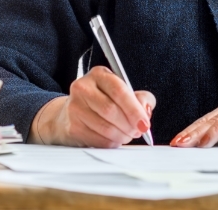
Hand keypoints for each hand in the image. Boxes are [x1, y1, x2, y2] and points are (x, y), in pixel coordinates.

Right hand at [30, 66, 155, 147]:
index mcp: (99, 74)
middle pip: (111, 110)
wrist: (72, 114)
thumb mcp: (124, 94)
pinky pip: (98, 140)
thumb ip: (141, 99)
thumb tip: (145, 110)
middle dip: (129, 125)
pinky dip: (111, 143)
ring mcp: (74, 107)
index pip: (119, 91)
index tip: (144, 123)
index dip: (134, 110)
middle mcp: (83, 87)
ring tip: (126, 135)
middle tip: (137, 131)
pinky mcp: (72, 127)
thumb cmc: (103, 102)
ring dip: (122, 136)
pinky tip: (114, 139)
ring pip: (105, 127)